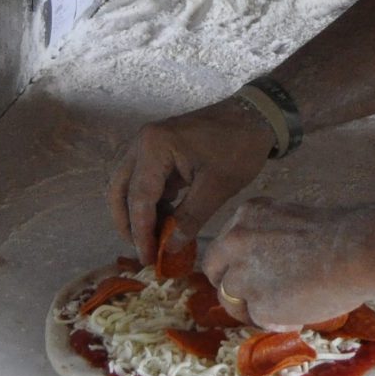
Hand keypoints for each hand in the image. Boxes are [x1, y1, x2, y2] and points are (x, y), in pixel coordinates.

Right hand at [105, 98, 271, 265]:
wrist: (255, 116)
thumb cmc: (238, 147)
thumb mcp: (217, 187)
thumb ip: (190, 219)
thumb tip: (169, 247)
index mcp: (155, 147)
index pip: (139, 198)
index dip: (141, 232)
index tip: (147, 259)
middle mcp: (142, 143)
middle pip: (120, 190)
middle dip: (127, 223)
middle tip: (142, 250)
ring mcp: (148, 144)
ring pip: (127, 185)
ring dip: (136, 213)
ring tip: (154, 239)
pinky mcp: (157, 150)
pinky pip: (143, 180)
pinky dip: (149, 202)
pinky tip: (165, 220)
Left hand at [199, 200, 374, 328]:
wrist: (357, 253)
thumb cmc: (341, 235)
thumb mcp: (293, 221)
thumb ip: (271, 239)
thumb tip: (269, 265)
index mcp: (246, 215)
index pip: (225, 244)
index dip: (237, 262)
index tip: (252, 273)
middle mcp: (235, 241)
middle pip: (214, 270)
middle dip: (230, 286)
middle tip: (253, 298)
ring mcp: (242, 275)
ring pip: (231, 300)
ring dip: (255, 307)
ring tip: (288, 308)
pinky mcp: (257, 306)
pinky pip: (259, 320)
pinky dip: (277, 322)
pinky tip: (300, 314)